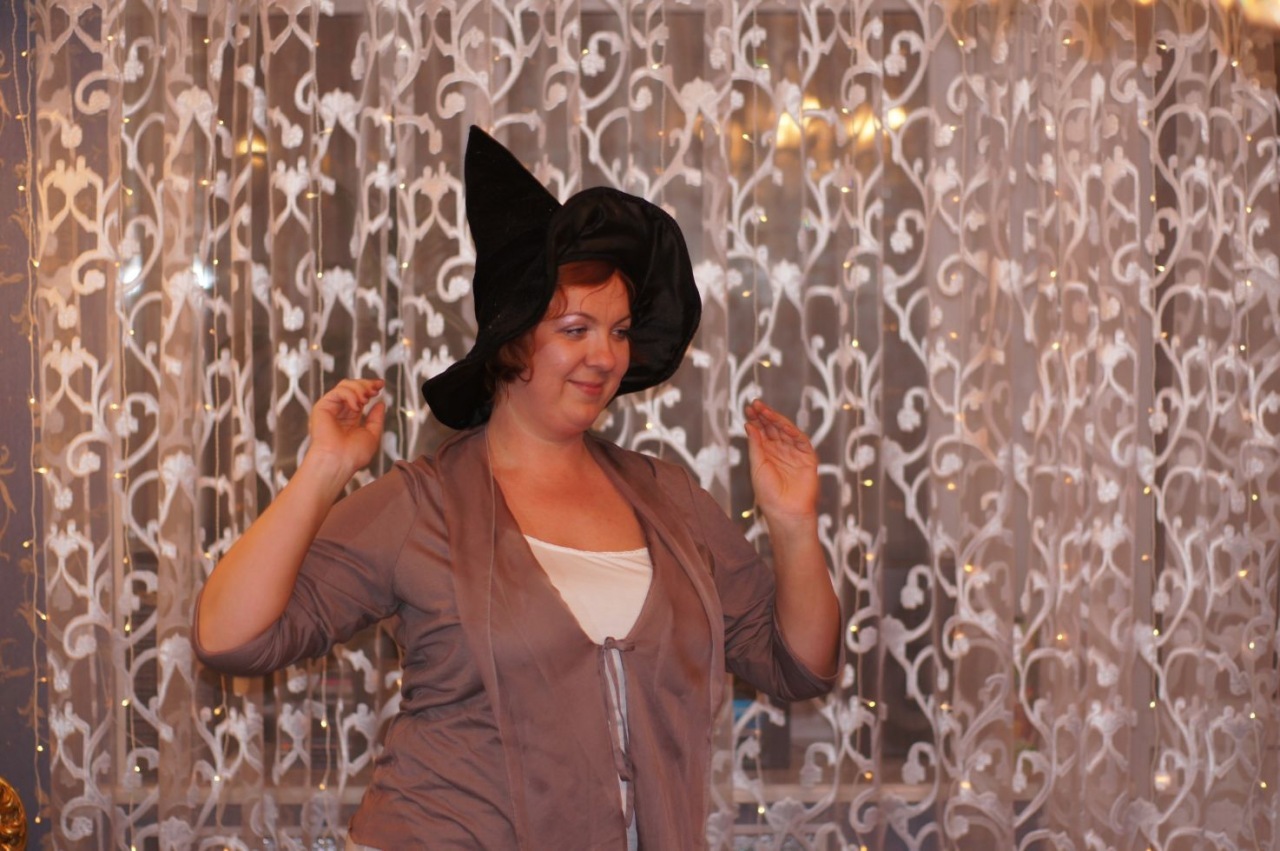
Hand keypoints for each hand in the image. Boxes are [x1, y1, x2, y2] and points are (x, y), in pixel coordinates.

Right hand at [307, 378, 385, 476]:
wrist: (339, 462)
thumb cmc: (354, 454)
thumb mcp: (372, 434)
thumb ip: (376, 418)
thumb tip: (381, 403)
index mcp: (350, 418)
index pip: (359, 396)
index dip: (369, 387)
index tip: (381, 384)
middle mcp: (339, 412)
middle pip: (351, 386)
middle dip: (366, 384)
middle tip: (376, 388)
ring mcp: (330, 409)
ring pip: (344, 386)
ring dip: (359, 389)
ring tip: (366, 399)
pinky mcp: (322, 407)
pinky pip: (338, 391)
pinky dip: (350, 395)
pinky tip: (357, 406)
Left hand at [743, 399, 817, 525]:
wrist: (786, 511)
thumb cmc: (768, 493)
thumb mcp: (757, 466)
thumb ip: (755, 445)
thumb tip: (749, 424)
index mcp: (767, 454)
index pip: (761, 432)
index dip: (755, 420)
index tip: (748, 409)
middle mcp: (780, 452)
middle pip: (773, 429)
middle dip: (764, 416)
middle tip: (755, 404)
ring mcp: (794, 453)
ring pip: (786, 431)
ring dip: (776, 420)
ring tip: (764, 410)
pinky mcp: (808, 458)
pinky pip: (801, 440)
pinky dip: (793, 431)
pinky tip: (782, 424)